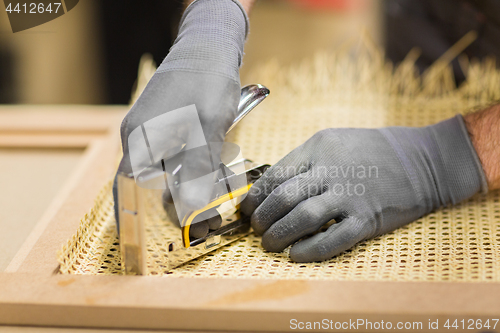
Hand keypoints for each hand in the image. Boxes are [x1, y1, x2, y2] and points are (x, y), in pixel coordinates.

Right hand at [113, 0, 248, 233]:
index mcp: (141, 140)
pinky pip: (178, 158)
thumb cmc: (206, 82)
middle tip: (206, 223)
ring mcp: (155, 132)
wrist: (209, 46)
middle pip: (150, 184)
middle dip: (176, 206)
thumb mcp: (207, 126)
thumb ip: (198, 167)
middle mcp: (142, 138)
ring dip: (189, 190)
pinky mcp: (170, 127)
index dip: (132, 217)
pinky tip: (215, 176)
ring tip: (216, 204)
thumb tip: (189, 209)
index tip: (140, 243)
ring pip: (168, 172)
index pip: (127, 188)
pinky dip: (194, 172)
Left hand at [241, 115, 487, 261]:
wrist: (423, 160)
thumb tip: (269, 189)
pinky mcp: (368, 219)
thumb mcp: (333, 141)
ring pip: (303, 218)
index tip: (246, 211)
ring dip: (280, 235)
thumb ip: (303, 161)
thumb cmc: (371, 150)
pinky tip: (296, 255)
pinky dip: (310, 250)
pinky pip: (333, 239)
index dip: (255, 197)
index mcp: (318, 148)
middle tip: (256, 230)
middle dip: (263, 219)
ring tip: (269, 244)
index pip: (274, 175)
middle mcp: (332, 170)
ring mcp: (351, 195)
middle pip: (284, 197)